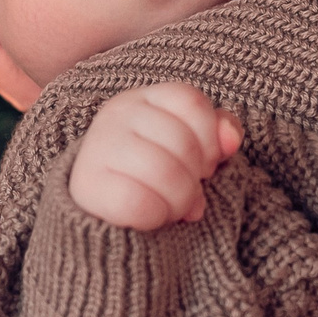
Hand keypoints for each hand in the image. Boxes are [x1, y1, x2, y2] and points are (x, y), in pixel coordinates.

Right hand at [69, 84, 241, 229]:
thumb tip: (229, 141)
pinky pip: (140, 203)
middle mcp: (117, 113)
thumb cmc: (151, 174)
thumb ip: (215, 137)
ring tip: (173, 208)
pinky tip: (152, 218)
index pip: (192, 103)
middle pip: (183, 142)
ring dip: (180, 201)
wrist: (99, 210)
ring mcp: (99, 145)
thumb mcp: (187, 149)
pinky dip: (156, 216)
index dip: (210, 141)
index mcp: (143, 98)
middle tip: (188, 194)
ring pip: (165, 172)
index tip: (204, 165)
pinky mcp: (88, 184)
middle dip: (196, 178)